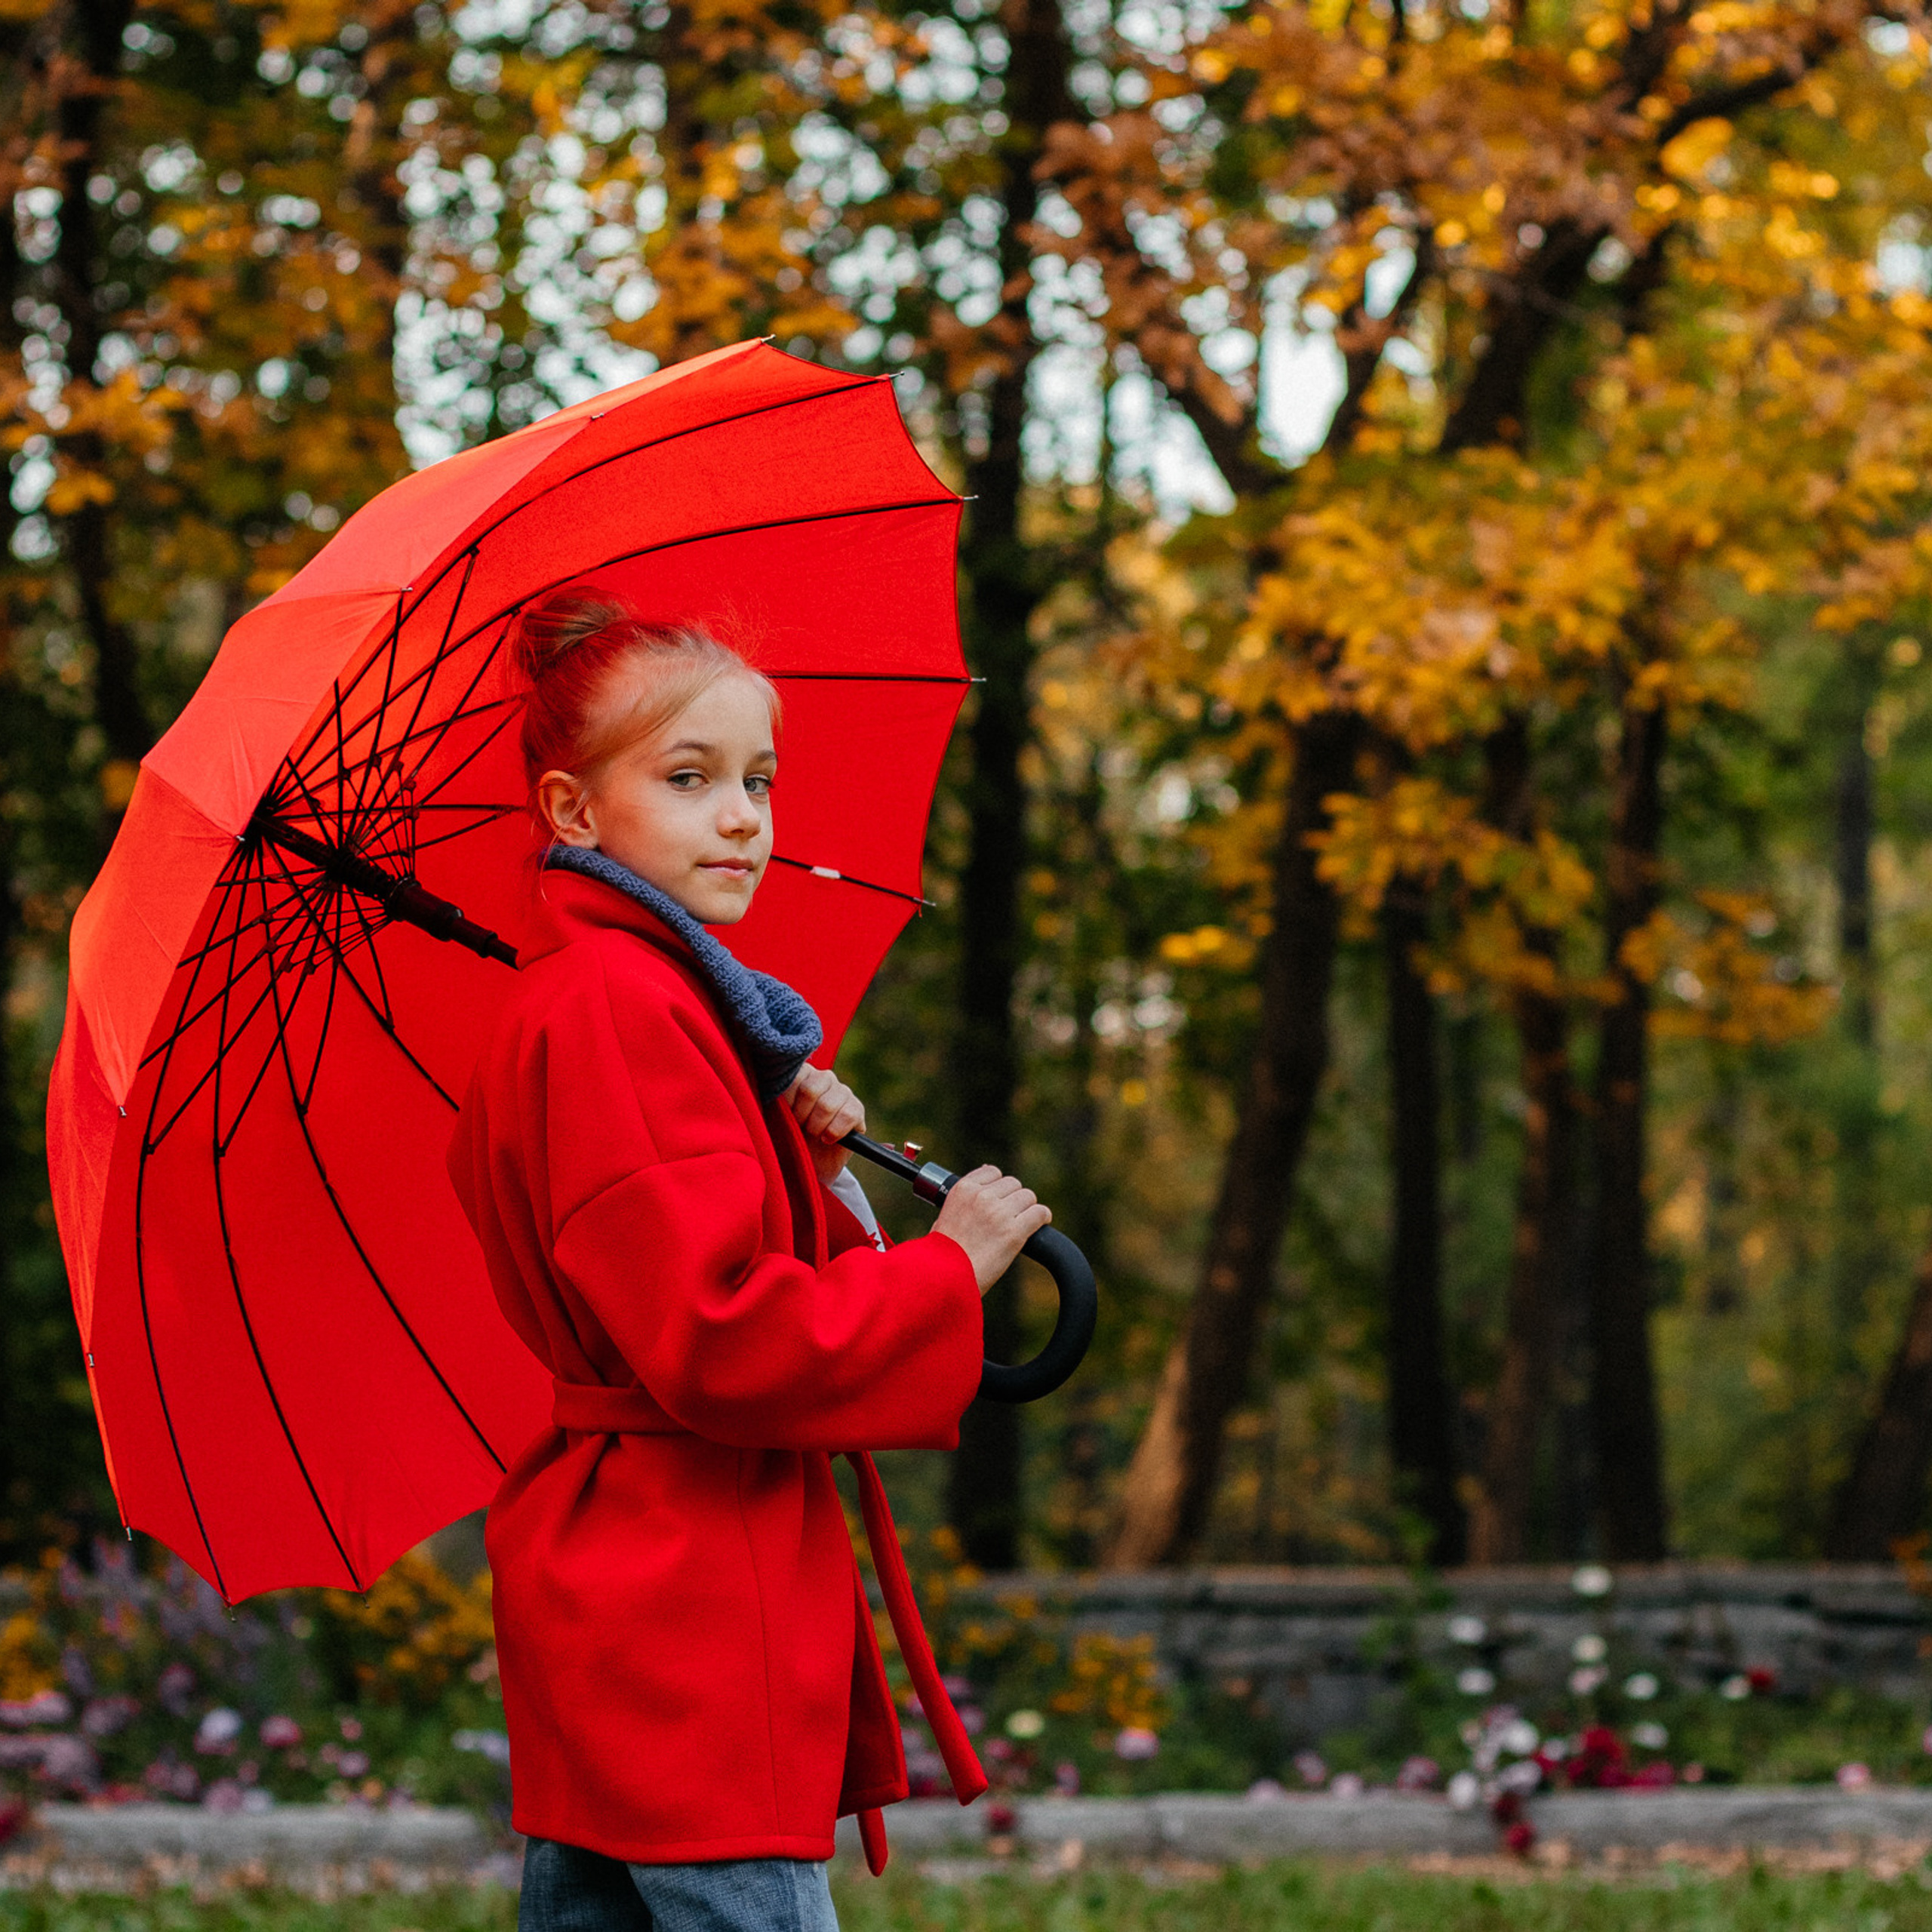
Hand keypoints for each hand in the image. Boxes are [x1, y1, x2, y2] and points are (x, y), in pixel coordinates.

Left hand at [784, 1063, 865, 1181]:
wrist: (809, 1161)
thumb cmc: (788, 1136)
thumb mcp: (774, 1120)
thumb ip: (774, 1104)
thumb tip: (774, 1096)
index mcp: (802, 1074)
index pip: (793, 1077)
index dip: (786, 1103)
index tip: (785, 1117)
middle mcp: (823, 1078)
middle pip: (809, 1090)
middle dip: (801, 1116)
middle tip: (800, 1128)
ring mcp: (843, 1091)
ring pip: (827, 1105)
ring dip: (816, 1127)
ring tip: (813, 1135)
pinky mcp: (857, 1109)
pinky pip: (847, 1116)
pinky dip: (834, 1132)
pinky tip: (827, 1139)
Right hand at [932, 1166, 1051, 1293]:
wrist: (944, 1278)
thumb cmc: (942, 1253)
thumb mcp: (944, 1215)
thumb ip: (966, 1196)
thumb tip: (986, 1170)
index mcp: (963, 1189)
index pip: (992, 1172)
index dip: (999, 1186)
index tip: (1000, 1198)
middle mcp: (982, 1196)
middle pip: (1013, 1184)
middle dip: (1013, 1199)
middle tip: (1011, 1216)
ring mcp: (999, 1213)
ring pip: (1028, 1197)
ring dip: (1027, 1209)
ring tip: (1022, 1222)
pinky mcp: (1014, 1232)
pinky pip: (1039, 1213)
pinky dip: (1042, 1217)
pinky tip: (1040, 1224)